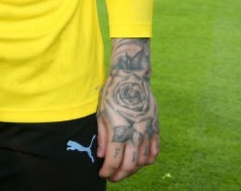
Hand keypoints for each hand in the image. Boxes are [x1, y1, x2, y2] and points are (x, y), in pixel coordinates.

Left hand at [96, 38, 159, 181]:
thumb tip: (101, 155)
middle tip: (113, 176)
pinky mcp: (155, 129)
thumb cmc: (112, 94)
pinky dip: (148, 160)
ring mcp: (148, 132)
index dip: (108, 171)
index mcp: (119, 131)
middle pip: (130, 164)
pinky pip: (155, 151)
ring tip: (124, 169)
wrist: (132, 79)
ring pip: (143, 161)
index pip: (114, 160)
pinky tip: (140, 161)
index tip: (103, 175)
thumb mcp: (101, 113)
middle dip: (120, 174)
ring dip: (133, 169)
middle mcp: (135, 134)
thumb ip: (102, 136)